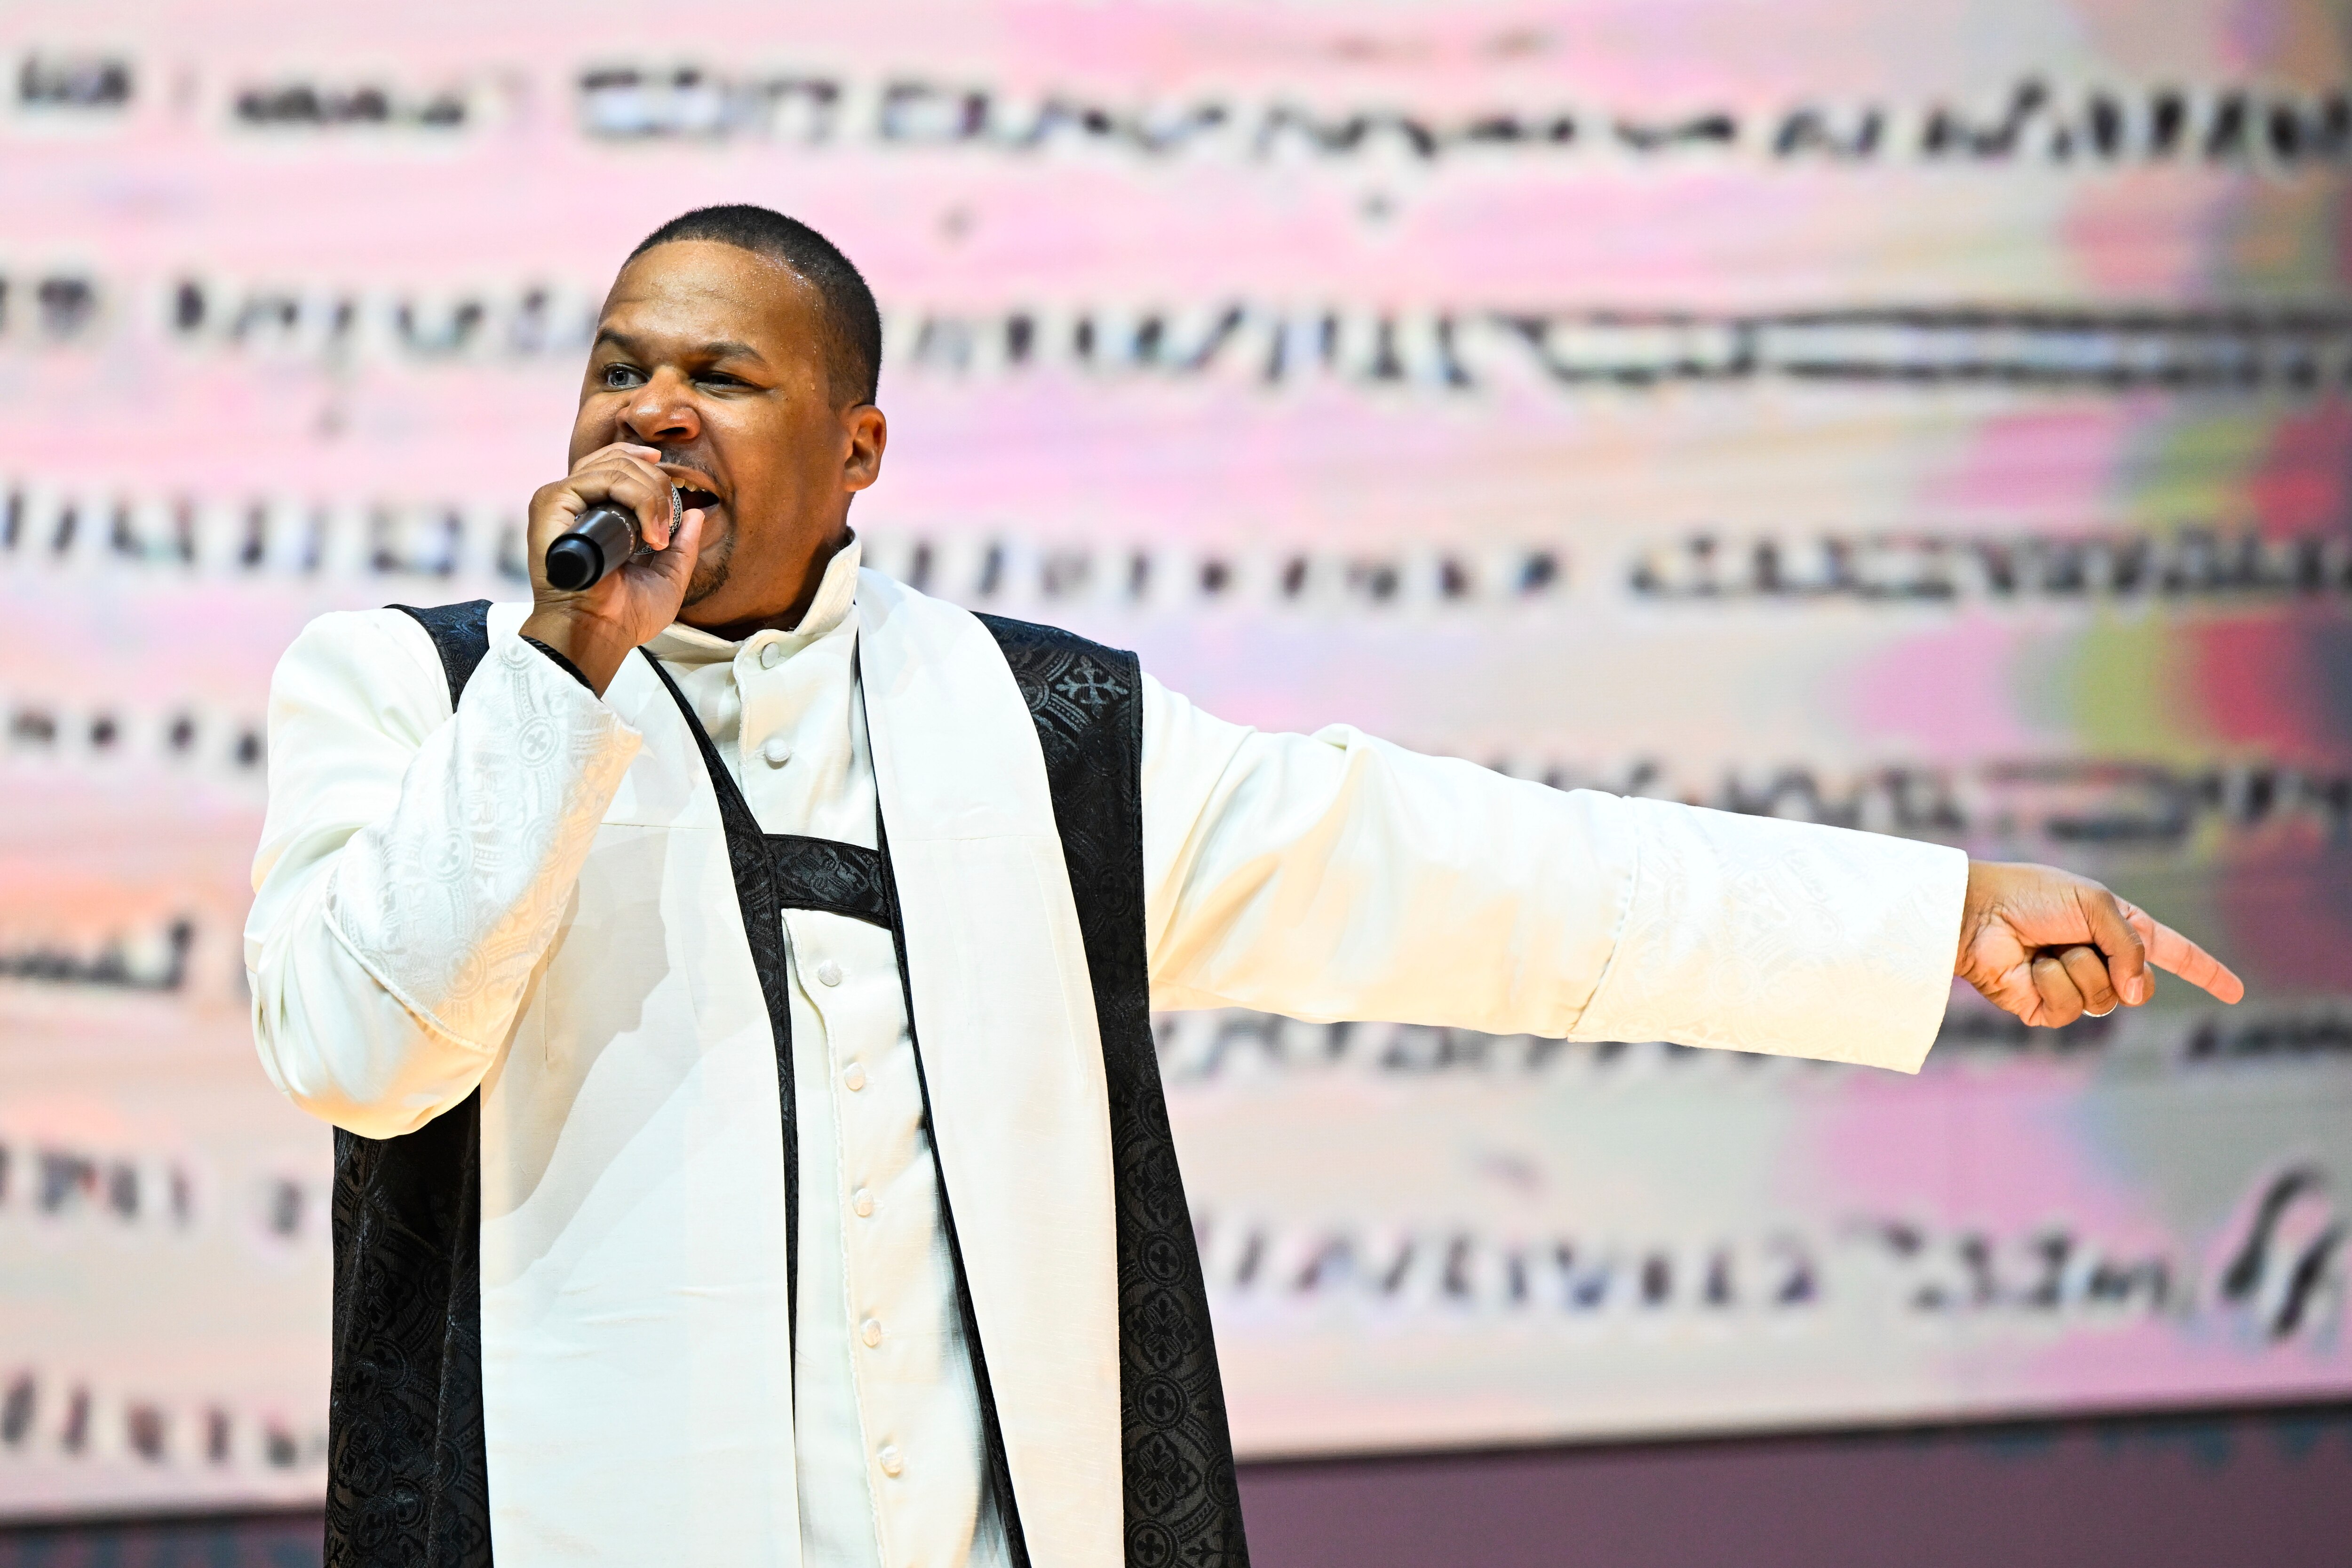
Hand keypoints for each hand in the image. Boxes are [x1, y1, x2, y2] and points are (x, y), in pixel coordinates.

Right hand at [518, 442, 706, 693]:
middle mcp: (574, 503)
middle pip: (618, 460)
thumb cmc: (625, 614)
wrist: (600, 634)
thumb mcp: (667, 575)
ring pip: (612, 466)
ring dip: (649, 495)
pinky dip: (633, 497)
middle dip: (657, 486)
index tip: (673, 482)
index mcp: (593, 514)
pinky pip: (598, 478)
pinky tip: (646, 532)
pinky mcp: (551, 504)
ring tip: (658, 536)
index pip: (614, 464)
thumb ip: (682, 544)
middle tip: (668, 529)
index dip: (642, 464)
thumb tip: (695, 513)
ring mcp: (560, 501)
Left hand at [1956, 860, 2244, 1025]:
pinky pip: (2070, 1008)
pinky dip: (2051, 983)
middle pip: (2141, 989)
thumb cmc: (2031, 895)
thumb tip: (2136, 995)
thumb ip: (2131, 946)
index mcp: (2117, 929)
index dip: (2204, 971)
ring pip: (2105, 999)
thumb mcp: (2096, 903)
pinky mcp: (2044, 1008)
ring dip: (2078, 967)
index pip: (2170, 953)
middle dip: (2118, 966)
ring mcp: (2072, 987)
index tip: (2235, 990)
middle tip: (2078, 941)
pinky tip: (2029, 967)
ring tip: (2046, 948)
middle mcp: (2098, 961)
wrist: (1977, 911)